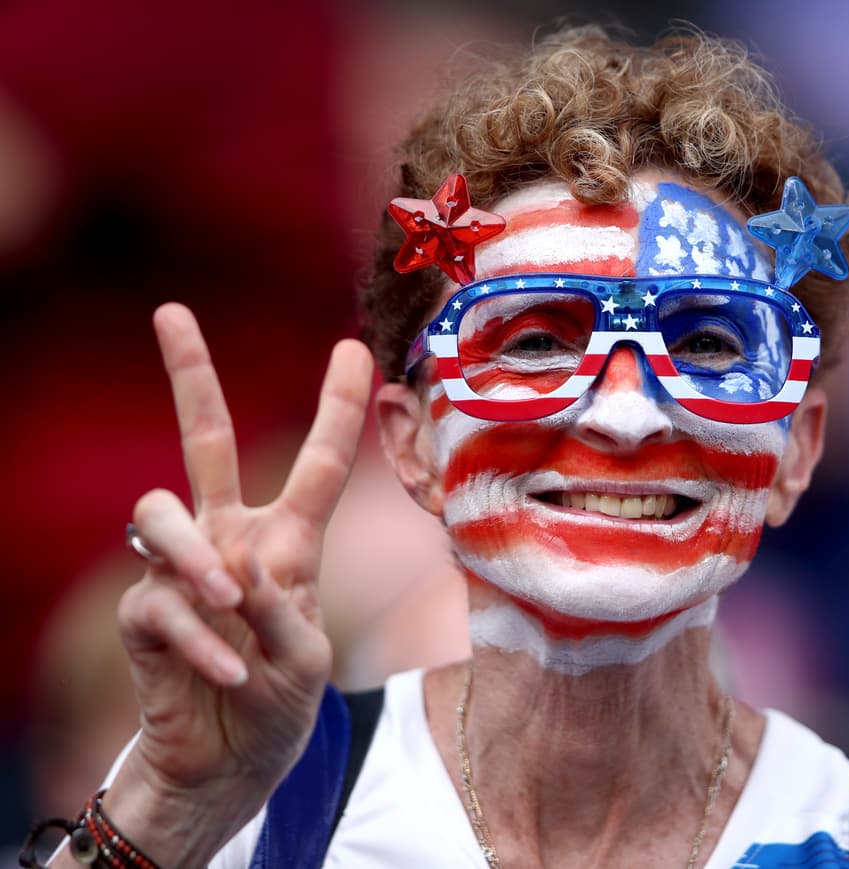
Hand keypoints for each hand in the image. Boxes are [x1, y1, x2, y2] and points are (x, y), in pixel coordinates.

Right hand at [107, 304, 371, 864]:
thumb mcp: (312, 657)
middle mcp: (231, 538)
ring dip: (197, 558)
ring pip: (160, 513)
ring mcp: (183, 570)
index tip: (352, 347)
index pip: (316, 462)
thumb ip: (287, 610)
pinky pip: (161, 603)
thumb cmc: (282, 700)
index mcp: (288, 539)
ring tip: (230, 600)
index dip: (336, 405)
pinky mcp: (145, 612)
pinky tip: (231, 672)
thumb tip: (241, 572)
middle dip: (190, 374)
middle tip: (170, 311)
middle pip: (206, 441)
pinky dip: (204, 641)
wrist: (233, 762)